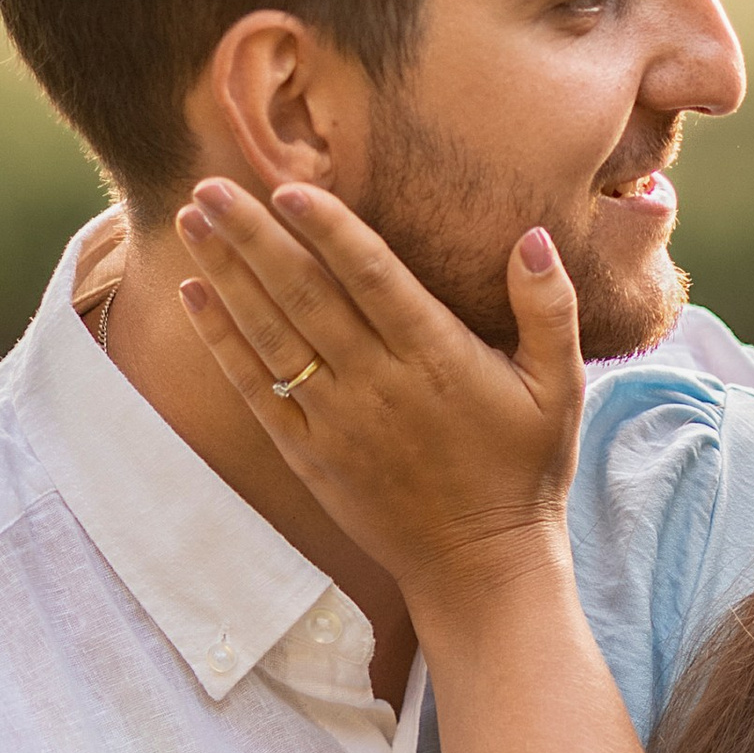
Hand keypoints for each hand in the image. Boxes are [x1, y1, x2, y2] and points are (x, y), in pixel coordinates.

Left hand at [177, 182, 585, 617]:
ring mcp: (337, 421)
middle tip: (208, 184)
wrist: (480, 568)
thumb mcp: (562, 387)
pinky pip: (255, 390)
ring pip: (270, 335)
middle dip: (252, 235)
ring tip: (192, 220)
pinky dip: (222, 342)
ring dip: (226, 274)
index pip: (371, 276)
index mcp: (437, 357)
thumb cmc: (525, 469)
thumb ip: (548, 308)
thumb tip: (531, 234)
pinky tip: (195, 296)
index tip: (286, 186)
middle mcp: (378, 384)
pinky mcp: (309, 455)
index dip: (327, 229)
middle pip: (304, 295)